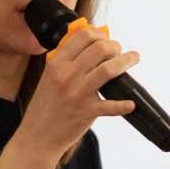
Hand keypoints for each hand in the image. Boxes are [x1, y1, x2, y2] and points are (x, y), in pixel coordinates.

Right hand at [20, 26, 137, 152]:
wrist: (37, 135)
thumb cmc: (45, 105)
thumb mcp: (49, 76)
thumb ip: (66, 60)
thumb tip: (90, 43)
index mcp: (56, 63)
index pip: (83, 35)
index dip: (100, 33)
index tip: (106, 38)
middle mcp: (66, 75)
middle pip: (99, 48)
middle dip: (115, 46)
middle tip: (119, 51)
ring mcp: (77, 93)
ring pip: (108, 69)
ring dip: (126, 61)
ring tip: (132, 59)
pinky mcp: (86, 112)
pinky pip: (110, 106)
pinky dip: (123, 104)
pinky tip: (130, 103)